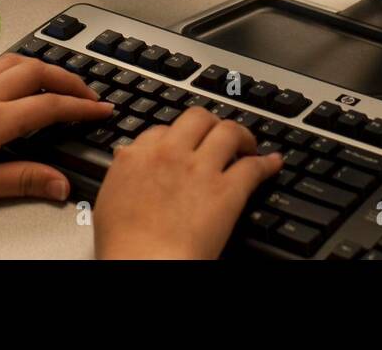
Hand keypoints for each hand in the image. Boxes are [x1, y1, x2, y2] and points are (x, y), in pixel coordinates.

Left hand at [0, 54, 112, 211]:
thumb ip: (22, 181)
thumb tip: (60, 184)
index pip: (49, 107)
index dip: (81, 108)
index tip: (102, 111)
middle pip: (37, 71)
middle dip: (70, 80)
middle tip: (89, 96)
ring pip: (15, 61)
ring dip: (45, 67)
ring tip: (61, 82)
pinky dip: (20, 67)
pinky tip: (19, 82)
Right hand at [93, 107, 281, 258]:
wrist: (144, 264)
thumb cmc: (123, 245)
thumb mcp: (109, 201)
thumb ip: (122, 174)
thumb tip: (127, 162)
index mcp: (137, 156)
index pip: (161, 129)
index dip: (177, 136)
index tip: (185, 144)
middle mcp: (170, 153)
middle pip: (197, 118)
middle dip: (210, 124)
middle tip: (217, 135)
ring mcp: (200, 169)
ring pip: (228, 131)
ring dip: (241, 135)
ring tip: (247, 144)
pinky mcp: (226, 190)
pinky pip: (253, 167)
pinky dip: (267, 164)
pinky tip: (273, 163)